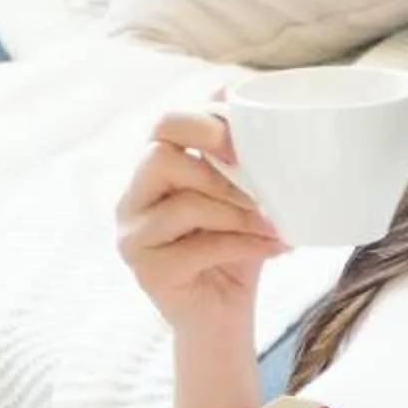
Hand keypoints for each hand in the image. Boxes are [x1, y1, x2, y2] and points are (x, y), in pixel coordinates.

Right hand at [117, 82, 290, 342]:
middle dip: (218, 171)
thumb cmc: (232, 251)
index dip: (202, 122)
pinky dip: (245, 245)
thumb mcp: (239, 196)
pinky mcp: (146, 271)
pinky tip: (275, 248)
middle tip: (261, 188)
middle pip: (160, 157)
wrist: (223, 321)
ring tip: (276, 225)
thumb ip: (232, 151)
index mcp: (151, 172)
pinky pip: (199, 245)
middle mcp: (131, 201)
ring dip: (240, 213)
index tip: (244, 140)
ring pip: (185, 204)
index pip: (162, 126)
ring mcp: (132, 237)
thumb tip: (231, 86)